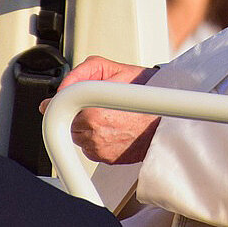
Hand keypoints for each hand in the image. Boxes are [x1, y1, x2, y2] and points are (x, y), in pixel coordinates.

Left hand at [42, 56, 159, 163]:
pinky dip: (96, 139)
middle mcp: (95, 135)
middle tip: (96, 103)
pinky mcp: (108, 159)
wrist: (168, 115)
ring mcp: (101, 149)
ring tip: (107, 114)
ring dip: (86, 127)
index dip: (61, 102)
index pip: (60, 110)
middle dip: (77, 113)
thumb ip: (82, 73)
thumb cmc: (146, 91)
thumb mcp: (113, 68)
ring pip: (79, 137)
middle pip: (68, 124)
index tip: (62, 100)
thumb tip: (61, 87)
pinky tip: (112, 127)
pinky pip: (91, 149)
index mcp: (93, 113)